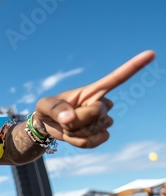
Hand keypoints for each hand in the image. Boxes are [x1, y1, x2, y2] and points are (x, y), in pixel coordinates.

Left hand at [33, 51, 154, 147]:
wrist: (49, 125)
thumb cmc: (48, 109)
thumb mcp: (44, 105)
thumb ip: (55, 109)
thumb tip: (69, 118)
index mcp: (92, 91)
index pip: (115, 78)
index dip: (133, 67)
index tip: (151, 53)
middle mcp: (102, 104)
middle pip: (96, 113)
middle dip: (75, 119)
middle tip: (64, 118)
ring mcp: (103, 121)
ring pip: (94, 129)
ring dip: (75, 131)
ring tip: (68, 126)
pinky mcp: (101, 135)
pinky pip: (92, 142)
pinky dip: (78, 142)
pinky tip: (73, 135)